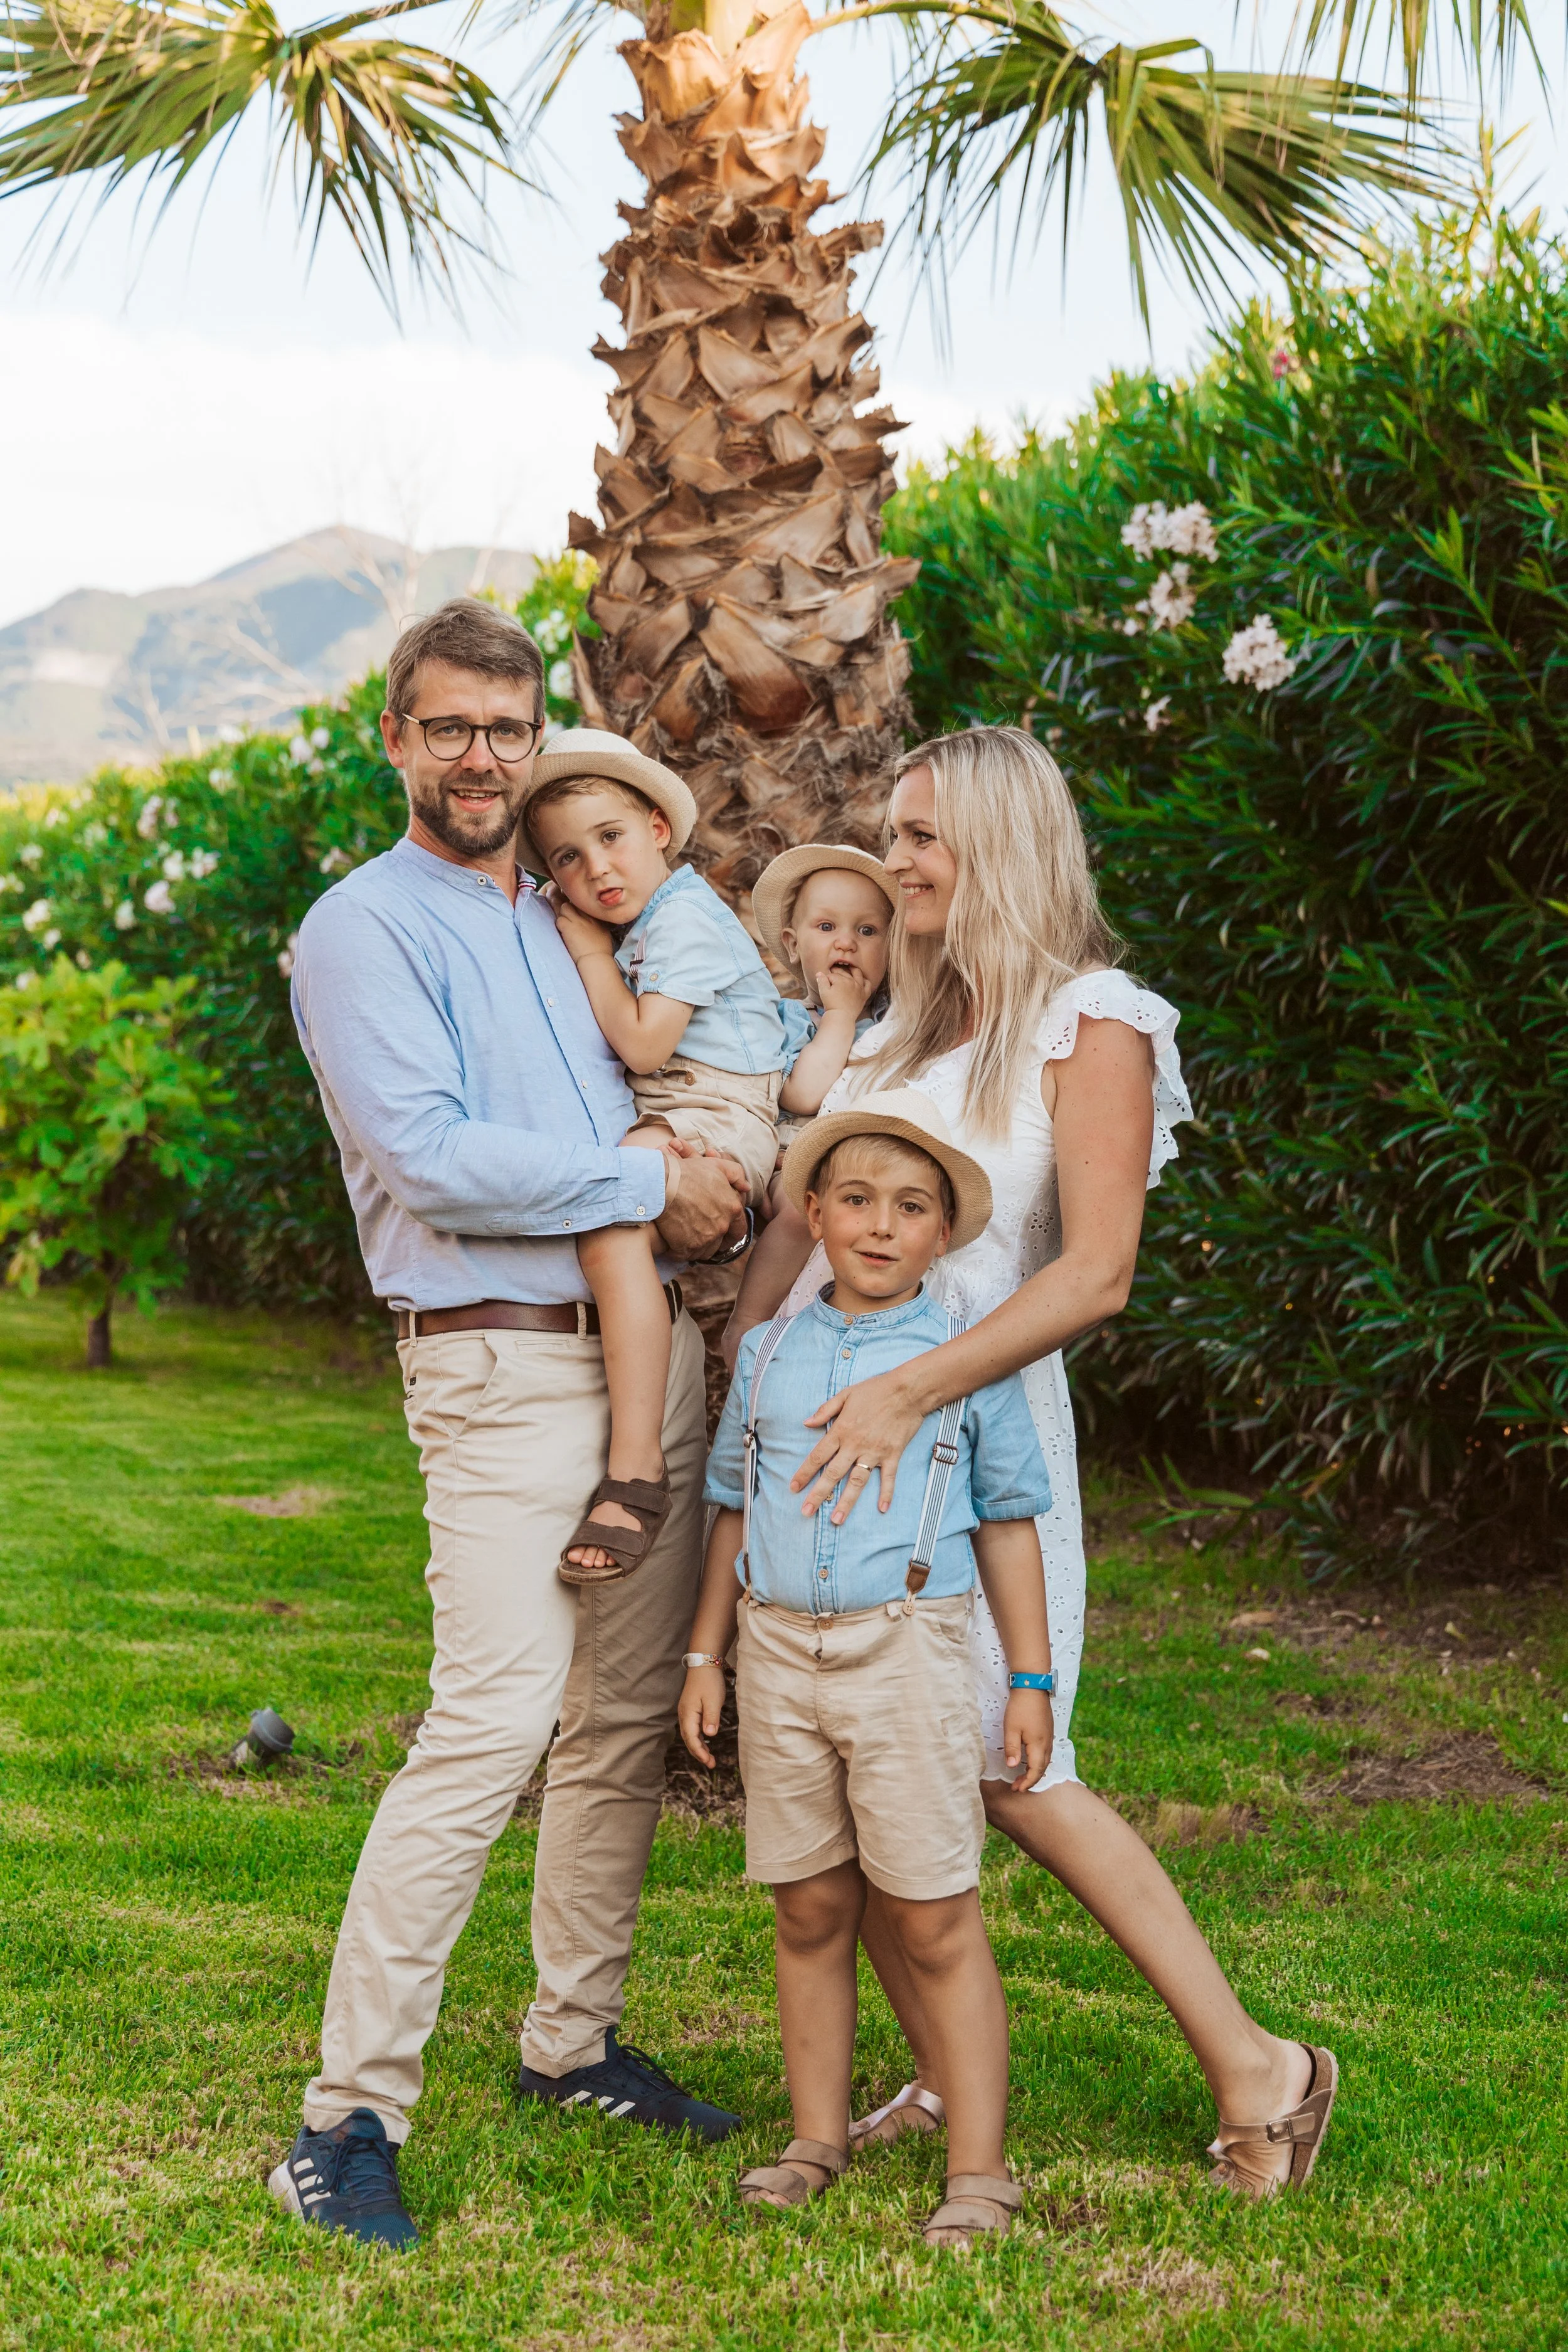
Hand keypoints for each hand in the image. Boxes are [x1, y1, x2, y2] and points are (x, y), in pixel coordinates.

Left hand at [545, 883, 616, 966]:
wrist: (597, 960)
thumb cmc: (601, 951)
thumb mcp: (604, 933)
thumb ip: (597, 925)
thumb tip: (593, 925)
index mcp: (596, 917)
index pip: (583, 904)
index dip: (576, 907)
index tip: (573, 913)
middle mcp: (587, 916)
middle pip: (573, 902)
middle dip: (567, 907)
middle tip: (563, 913)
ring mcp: (577, 920)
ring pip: (564, 907)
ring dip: (561, 914)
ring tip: (562, 922)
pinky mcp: (568, 927)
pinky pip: (559, 919)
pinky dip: (558, 925)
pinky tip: (561, 931)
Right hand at [651, 1148, 748, 1258]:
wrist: (662, 1183)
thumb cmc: (689, 1173)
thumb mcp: (717, 1166)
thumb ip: (736, 1175)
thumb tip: (746, 1186)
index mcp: (732, 1209)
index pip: (739, 1230)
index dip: (732, 1232)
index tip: (724, 1233)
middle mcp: (721, 1226)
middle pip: (721, 1243)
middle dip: (714, 1241)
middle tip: (702, 1236)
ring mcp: (704, 1239)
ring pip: (705, 1251)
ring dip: (698, 1247)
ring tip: (687, 1238)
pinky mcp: (686, 1247)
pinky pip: (687, 1256)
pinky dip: (681, 1251)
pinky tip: (674, 1243)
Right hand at [679, 1663, 726, 1767]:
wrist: (704, 1663)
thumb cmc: (709, 1681)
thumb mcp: (713, 1700)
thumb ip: (711, 1718)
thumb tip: (709, 1736)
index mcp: (688, 1714)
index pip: (691, 1738)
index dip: (699, 1752)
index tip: (708, 1761)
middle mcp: (684, 1715)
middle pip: (689, 1739)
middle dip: (699, 1753)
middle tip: (711, 1764)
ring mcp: (686, 1712)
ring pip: (690, 1735)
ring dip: (699, 1747)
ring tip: (710, 1758)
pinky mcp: (691, 1709)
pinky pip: (693, 1729)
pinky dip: (699, 1739)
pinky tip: (706, 1743)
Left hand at [790, 1360, 928, 1522]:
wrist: (907, 1390)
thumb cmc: (875, 1390)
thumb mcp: (845, 1394)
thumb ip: (825, 1410)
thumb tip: (806, 1422)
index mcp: (841, 1430)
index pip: (818, 1456)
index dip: (804, 1473)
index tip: (793, 1488)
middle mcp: (855, 1445)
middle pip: (833, 1474)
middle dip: (818, 1494)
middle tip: (806, 1512)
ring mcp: (875, 1452)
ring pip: (857, 1481)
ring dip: (847, 1501)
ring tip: (837, 1519)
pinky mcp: (893, 1455)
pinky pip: (888, 1478)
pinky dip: (886, 1493)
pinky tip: (882, 1509)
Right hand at [816, 960, 873, 1015]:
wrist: (841, 1017)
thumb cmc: (831, 1005)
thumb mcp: (823, 992)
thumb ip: (821, 981)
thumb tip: (819, 973)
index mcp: (841, 980)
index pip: (832, 975)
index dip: (827, 978)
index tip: (825, 981)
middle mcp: (851, 981)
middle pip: (844, 973)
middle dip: (837, 971)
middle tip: (833, 972)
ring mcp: (859, 987)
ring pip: (858, 974)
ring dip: (853, 970)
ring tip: (850, 968)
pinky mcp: (864, 995)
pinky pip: (868, 984)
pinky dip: (865, 981)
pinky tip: (862, 980)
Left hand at [1002, 1690, 1052, 1786]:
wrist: (1032, 1686)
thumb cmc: (1020, 1707)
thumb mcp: (1011, 1729)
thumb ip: (1012, 1749)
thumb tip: (1012, 1767)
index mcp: (1039, 1745)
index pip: (1035, 1771)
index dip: (1027, 1783)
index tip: (1017, 1789)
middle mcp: (1047, 1743)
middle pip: (1042, 1769)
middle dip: (1030, 1780)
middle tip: (1017, 1786)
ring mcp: (1049, 1736)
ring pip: (1045, 1761)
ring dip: (1035, 1771)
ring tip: (1022, 1777)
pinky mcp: (1048, 1731)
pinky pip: (1046, 1753)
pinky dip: (1038, 1762)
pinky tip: (1030, 1761)